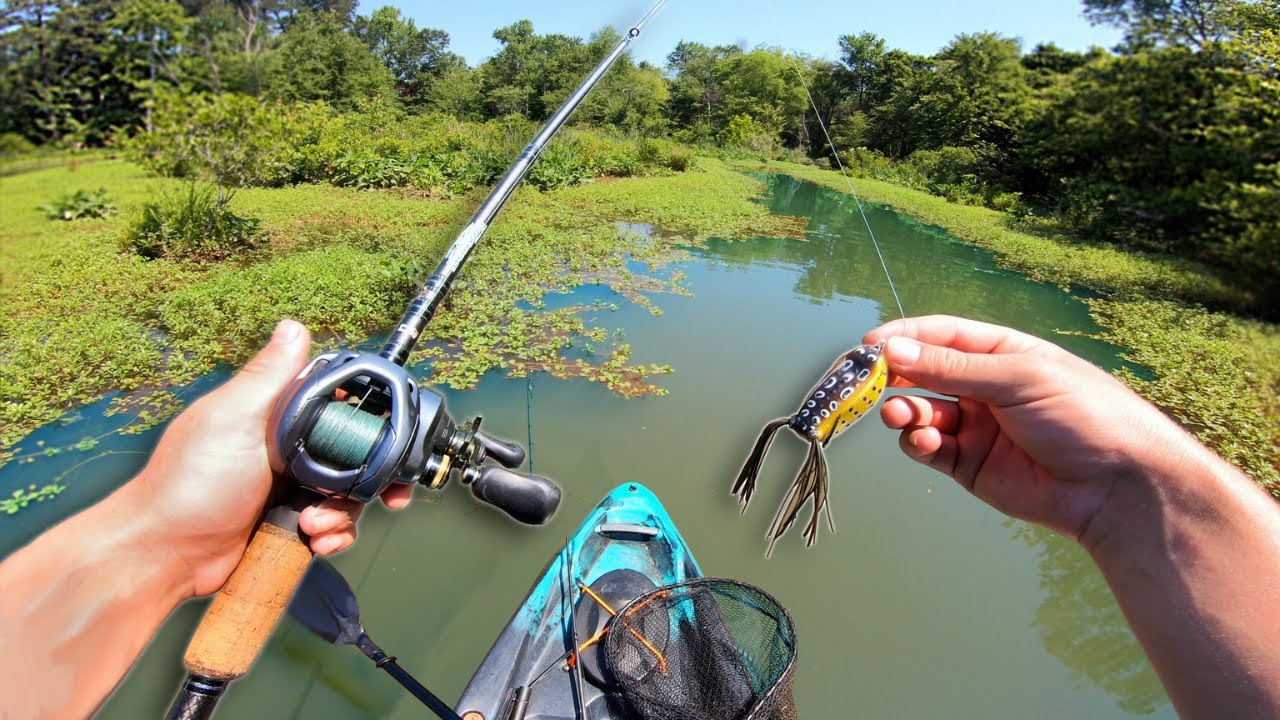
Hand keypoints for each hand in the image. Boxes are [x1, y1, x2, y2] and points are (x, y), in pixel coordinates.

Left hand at [122, 319, 412, 596]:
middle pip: (355, 454)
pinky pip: (332, 527)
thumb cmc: (189, 482)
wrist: (164, 555)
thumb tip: (294, 325)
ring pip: (348, 494)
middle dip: (371, 476)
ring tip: (313, 524)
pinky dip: (332, 536)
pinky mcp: (289, 524)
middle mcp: (288, 449)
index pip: (340, 404)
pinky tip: (313, 541)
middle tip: (390, 494)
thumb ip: (268, 375)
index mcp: (276, 415)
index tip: (393, 435)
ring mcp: (289, 488)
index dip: (371, 418)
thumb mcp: (231, 419)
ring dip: (343, 513)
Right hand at [864, 315, 1192, 541]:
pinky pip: (930, 449)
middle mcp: (984, 388)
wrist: (1118, 487)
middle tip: (864, 383)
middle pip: (923, 374)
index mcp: (1001, 353)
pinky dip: (918, 444)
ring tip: (899, 416)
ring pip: (921, 413)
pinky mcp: (970, 466)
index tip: (869, 345)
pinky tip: (925, 442)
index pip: (941, 336)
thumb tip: (892, 350)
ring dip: (904, 412)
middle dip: (893, 377)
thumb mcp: (1018, 378)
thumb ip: (952, 368)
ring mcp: (975, 428)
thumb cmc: (1083, 415)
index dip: (905, 337)